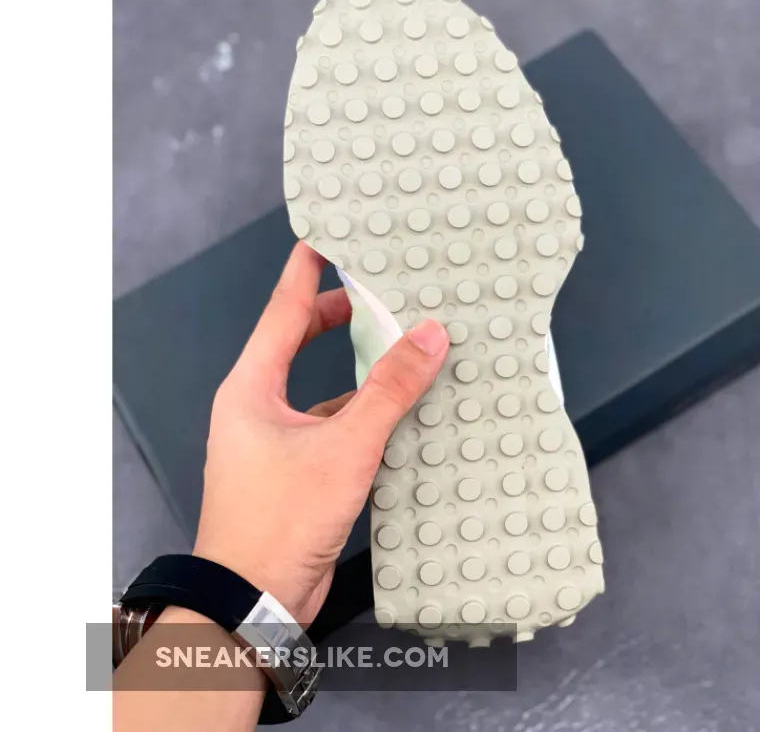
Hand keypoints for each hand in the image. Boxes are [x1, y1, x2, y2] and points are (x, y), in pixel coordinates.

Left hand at [193, 241, 449, 623]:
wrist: (254, 602)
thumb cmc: (277, 522)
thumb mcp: (344, 447)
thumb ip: (389, 390)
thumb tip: (427, 337)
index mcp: (252, 387)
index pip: (282, 308)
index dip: (307, 269)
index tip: (326, 237)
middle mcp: (260, 407)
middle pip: (299, 341)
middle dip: (338, 316)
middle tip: (378, 292)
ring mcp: (277, 440)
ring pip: (323, 388)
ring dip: (360, 373)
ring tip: (402, 351)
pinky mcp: (298, 470)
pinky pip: (335, 426)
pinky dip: (365, 416)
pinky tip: (399, 415)